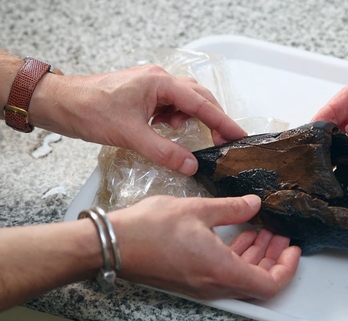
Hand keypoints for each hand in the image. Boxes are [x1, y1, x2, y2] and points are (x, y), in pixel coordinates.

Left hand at [30, 65, 246, 174]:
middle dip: (214, 119)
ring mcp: (151, 84)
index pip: (201, 104)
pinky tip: (171, 130)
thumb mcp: (131, 135)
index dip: (223, 121)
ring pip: (185, 100)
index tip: (239, 135)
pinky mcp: (143, 93)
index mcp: (160, 83)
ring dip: (194, 118)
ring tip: (199, 138)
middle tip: (225, 141)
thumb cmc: (89, 111)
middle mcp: (159, 79)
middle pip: (198, 97)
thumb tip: (191, 165)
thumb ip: (165, 151)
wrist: (59, 102)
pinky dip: (177, 118)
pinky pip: (170, 104)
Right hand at [109, 194, 300, 299]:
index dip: (287, 268)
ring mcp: (201, 284)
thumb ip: (233, 208)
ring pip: (240, 276)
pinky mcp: (191, 278)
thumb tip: (254, 205)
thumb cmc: (149, 229)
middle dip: (273, 257)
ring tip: (263, 229)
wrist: (112, 243)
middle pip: (257, 280)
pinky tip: (239, 234)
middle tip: (280, 234)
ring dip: (255, 255)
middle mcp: (213, 284)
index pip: (269, 284)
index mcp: (221, 270)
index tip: (292, 249)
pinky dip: (237, 256)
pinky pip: (224, 272)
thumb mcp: (199, 209)